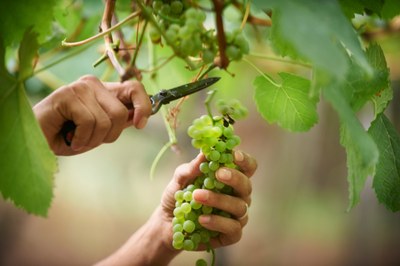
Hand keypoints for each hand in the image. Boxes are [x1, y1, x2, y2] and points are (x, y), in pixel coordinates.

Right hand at [33, 75, 151, 154]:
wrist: (37, 141)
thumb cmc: (67, 136)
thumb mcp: (99, 131)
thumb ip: (118, 121)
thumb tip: (138, 116)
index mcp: (103, 91)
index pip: (134, 88)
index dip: (143, 106)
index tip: (140, 124)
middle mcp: (93, 84)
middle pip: (120, 112)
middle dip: (109, 135)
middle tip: (90, 140)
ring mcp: (80, 87)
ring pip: (106, 121)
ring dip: (93, 140)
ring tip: (77, 139)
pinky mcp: (67, 94)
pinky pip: (89, 122)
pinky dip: (82, 139)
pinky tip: (70, 139)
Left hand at [161, 150, 256, 248]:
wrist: (166, 224)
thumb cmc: (178, 197)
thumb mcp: (179, 180)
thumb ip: (191, 168)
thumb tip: (204, 153)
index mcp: (230, 179)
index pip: (247, 167)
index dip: (245, 161)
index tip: (234, 155)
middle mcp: (238, 196)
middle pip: (247, 186)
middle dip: (235, 178)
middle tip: (218, 174)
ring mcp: (236, 216)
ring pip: (240, 207)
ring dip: (219, 200)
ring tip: (197, 196)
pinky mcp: (231, 235)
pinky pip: (233, 228)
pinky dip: (218, 222)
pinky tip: (202, 219)